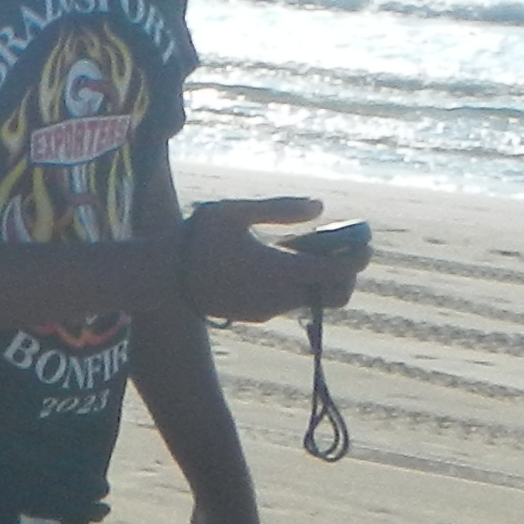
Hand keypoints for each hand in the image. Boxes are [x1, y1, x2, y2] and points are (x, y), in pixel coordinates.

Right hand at [172, 196, 351, 325]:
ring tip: (302, 252)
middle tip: (339, 250)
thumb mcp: (235, 212)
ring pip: (312, 301)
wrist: (159, 277)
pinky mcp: (253, 316)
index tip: (365, 243)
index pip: (338, 271)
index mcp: (280, 270)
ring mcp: (266, 310)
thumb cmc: (194, 239)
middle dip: (346, 275)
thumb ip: (280, 209)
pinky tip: (277, 264)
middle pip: (335, 296)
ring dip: (319, 280)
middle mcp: (279, 296)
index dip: (358, 257)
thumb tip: (320, 207)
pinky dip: (297, 287)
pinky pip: (289, 303)